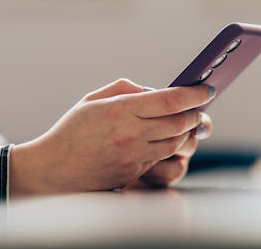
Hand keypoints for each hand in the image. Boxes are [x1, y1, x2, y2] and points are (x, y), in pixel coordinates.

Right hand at [9, 78, 214, 196]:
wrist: (54, 169)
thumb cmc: (73, 130)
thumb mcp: (94, 99)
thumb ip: (126, 89)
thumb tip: (154, 91)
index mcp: (121, 110)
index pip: (171, 100)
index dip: (194, 94)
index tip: (206, 90)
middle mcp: (131, 134)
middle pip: (180, 123)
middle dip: (196, 113)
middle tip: (200, 107)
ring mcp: (134, 157)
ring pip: (176, 143)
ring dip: (187, 131)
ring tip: (188, 122)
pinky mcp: (135, 172)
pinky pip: (163, 158)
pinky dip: (171, 147)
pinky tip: (169, 138)